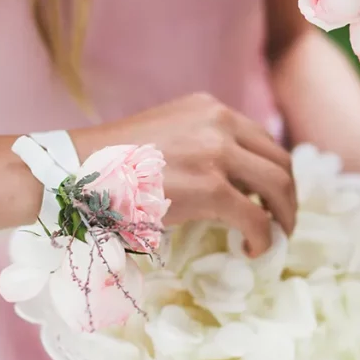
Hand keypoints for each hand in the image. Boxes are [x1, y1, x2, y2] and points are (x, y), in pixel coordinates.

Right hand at [72, 93, 294, 256]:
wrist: (72, 172)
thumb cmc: (109, 163)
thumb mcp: (165, 135)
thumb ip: (199, 145)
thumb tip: (231, 182)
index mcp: (210, 109)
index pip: (264, 141)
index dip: (276, 173)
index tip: (273, 199)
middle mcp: (219, 123)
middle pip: (280, 161)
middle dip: (288, 196)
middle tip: (282, 222)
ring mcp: (216, 152)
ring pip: (277, 185)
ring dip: (283, 215)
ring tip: (275, 237)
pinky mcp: (209, 187)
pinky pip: (255, 217)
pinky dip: (263, 237)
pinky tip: (253, 250)